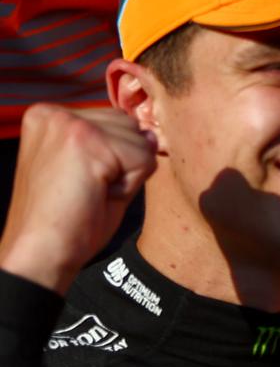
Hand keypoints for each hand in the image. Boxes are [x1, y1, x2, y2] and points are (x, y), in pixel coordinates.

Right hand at [0, 104, 156, 293]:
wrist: (40, 254)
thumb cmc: (66, 219)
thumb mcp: (93, 171)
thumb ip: (120, 146)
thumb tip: (152, 134)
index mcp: (49, 116)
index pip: (115, 122)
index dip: (111, 160)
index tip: (79, 182)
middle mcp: (54, 112)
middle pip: (129, 125)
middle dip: (122, 163)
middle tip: (87, 190)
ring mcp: (69, 123)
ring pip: (139, 141)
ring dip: (127, 174)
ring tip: (91, 192)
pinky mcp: (87, 140)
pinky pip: (144, 159)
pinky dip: (131, 186)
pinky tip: (98, 196)